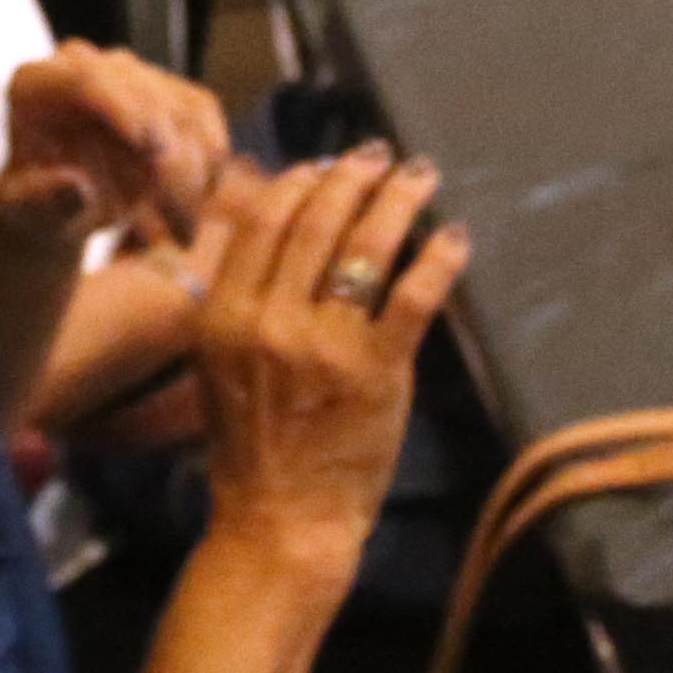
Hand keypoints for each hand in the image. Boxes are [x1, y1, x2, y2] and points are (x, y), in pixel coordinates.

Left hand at [0, 44, 226, 251]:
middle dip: (170, 161)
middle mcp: (83, 65)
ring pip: (182, 109)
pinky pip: (203, 114)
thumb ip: (42, 201)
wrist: (58, 207)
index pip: (86, 79)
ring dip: (193, 176)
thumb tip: (73, 188)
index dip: (123, 107)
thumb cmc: (37, 208)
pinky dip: (209, 162)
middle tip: (179, 228)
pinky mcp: (163, 89)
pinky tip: (199, 205)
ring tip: (183, 234)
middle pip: (144, 94)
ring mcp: (127, 73)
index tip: (153, 148)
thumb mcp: (28, 215)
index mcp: (36, 84)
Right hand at [183, 154, 461, 583]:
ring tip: (419, 176)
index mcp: (222, 314)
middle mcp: (268, 319)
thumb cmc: (250, 445)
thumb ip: (241, 299)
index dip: (300, 181)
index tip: (326, 164)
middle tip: (380, 154)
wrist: (280, 518)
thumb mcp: (219, 363)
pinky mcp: (375, 371)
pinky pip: (412, 297)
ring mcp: (323, 344)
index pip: (264, 221)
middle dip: (353, 176)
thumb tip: (274, 231)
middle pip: (316, 222)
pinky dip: (437, 258)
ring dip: (397, 200)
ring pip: (364, 247)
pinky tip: (453, 236)